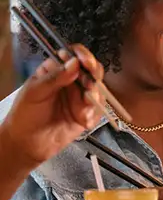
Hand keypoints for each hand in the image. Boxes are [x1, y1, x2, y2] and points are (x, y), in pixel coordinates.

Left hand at [0, 45, 104, 170]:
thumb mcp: (35, 92)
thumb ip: (55, 77)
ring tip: (84, 107)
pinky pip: (100, 108)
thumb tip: (74, 63)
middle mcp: (71, 81)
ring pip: (98, 88)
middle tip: (88, 85)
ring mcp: (81, 96)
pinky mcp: (88, 112)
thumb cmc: (25, 114)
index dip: (83, 56)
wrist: (28, 143)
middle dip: (93, 76)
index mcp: (56, 70)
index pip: (73, 55)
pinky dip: (94, 113)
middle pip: (91, 70)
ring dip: (94, 96)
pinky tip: (84, 119)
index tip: (85, 62)